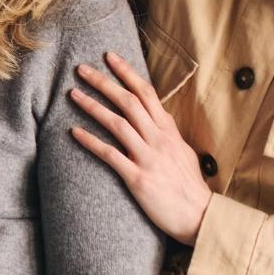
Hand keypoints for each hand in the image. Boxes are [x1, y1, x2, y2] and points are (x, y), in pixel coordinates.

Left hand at [69, 50, 211, 244]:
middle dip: (103, 82)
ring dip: (92, 106)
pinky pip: (110, 155)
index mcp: (169, 131)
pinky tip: (73, 132)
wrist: (201, 217)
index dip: (127, 73)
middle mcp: (158, 140)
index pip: (147, 93)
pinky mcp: (138, 178)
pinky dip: (90, 142)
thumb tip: (159, 118)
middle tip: (80, 69)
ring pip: (117, 124)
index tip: (109, 57)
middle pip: (128, 102)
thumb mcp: (184, 152)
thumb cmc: (190, 187)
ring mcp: (148, 158)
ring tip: (72, 94)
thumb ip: (169, 134)